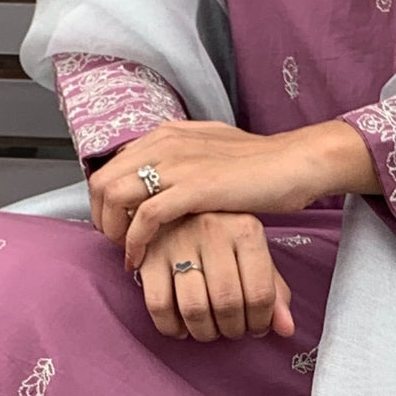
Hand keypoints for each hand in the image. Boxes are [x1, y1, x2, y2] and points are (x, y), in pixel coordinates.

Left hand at [87, 117, 378, 270]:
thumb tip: (159, 178)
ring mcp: (177, 164)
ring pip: (114, 195)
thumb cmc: (259, 165)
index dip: (106, 202)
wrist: (294, 163)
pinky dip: (135, 242)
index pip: (111, 166)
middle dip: (101, 218)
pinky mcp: (193, 189)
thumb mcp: (210, 153)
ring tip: (128, 253)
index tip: (119, 227)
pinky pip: (145, 217)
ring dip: (113, 231)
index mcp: (166, 135)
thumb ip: (181, 161)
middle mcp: (164, 144)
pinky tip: (141, 260)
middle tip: (118, 244)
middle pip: (102, 181)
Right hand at [137, 212, 294, 341]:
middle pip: (227, 303)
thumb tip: (285, 329)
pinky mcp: (148, 256)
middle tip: (232, 331)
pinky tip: (181, 328)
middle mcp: (212, 230)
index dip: (260, 322)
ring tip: (209, 330)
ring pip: (194, 308)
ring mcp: (178, 241)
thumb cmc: (223, 242)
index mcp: (246, 229)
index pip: (260, 294)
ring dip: (204, 332)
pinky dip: (171, 327)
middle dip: (232, 329)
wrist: (175, 211)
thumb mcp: (253, 257)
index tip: (256, 327)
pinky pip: (159, 305)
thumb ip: (273, 293)